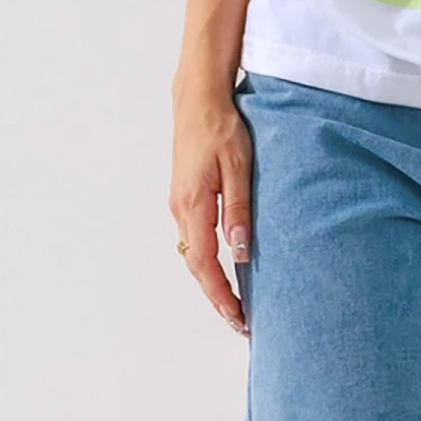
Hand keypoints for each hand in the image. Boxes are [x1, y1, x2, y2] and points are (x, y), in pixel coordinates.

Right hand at [170, 86, 252, 335]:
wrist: (198, 99)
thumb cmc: (222, 127)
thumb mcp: (239, 167)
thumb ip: (239, 210)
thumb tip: (240, 251)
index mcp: (193, 204)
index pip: (205, 263)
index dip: (221, 294)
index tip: (237, 316)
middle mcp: (181, 209)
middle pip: (196, 266)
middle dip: (216, 296)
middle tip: (239, 321)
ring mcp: (179, 204)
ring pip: (193, 254)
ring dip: (211, 280)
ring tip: (234, 302)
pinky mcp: (184, 197)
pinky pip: (194, 239)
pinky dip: (207, 261)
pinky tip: (224, 268)